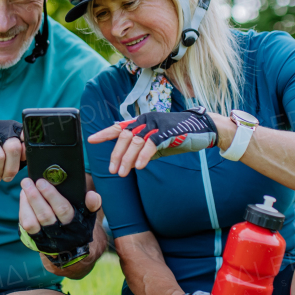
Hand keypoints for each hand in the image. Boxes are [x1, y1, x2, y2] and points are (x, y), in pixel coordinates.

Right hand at [0, 119, 24, 182]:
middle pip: (12, 147)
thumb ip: (21, 153)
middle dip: (11, 168)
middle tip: (7, 177)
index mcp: (13, 128)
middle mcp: (0, 127)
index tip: (23, 159)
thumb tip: (29, 155)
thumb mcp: (11, 153)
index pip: (25, 135)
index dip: (26, 149)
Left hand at [17, 178, 99, 266]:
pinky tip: (24, 197)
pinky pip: (25, 227)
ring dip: (26, 204)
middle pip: (45, 216)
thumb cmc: (79, 225)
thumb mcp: (89, 216)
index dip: (51, 195)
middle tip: (28, 181)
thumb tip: (92, 195)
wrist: (70, 248)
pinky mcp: (34, 241)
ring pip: (31, 223)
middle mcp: (59, 235)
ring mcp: (45, 239)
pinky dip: (23, 210)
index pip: (63, 210)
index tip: (42, 181)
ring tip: (24, 188)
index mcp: (74, 227)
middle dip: (35, 197)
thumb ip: (93, 205)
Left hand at [86, 108, 217, 176]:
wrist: (202, 129)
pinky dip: (143, 157)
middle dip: (116, 154)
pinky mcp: (166, 131)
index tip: (91, 140)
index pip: (120, 127)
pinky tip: (139, 167)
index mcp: (142, 122)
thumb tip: (128, 164)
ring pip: (135, 141)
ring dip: (127, 159)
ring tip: (122, 173)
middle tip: (112, 170)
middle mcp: (146, 121)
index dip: (105, 133)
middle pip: (124, 137)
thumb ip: (142, 150)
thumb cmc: (178, 137)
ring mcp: (156, 124)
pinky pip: (150, 145)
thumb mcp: (157, 145)